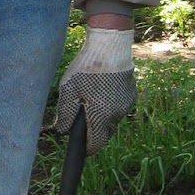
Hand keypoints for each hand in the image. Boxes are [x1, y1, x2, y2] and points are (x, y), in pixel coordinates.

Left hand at [56, 27, 134, 153]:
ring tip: (91, 100)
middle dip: (94, 130)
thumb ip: (65, 115)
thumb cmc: (87, 68)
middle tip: (82, 117)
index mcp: (102, 117)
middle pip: (105, 132)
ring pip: (112, 118)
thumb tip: (63, 131)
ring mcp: (127, 103)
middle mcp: (118, 114)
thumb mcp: (69, 90)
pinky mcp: (132, 93)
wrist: (110, 46)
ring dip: (103, 116)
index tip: (81, 146)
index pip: (96, 144)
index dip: (87, 148)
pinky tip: (102, 89)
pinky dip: (111, 104)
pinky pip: (119, 106)